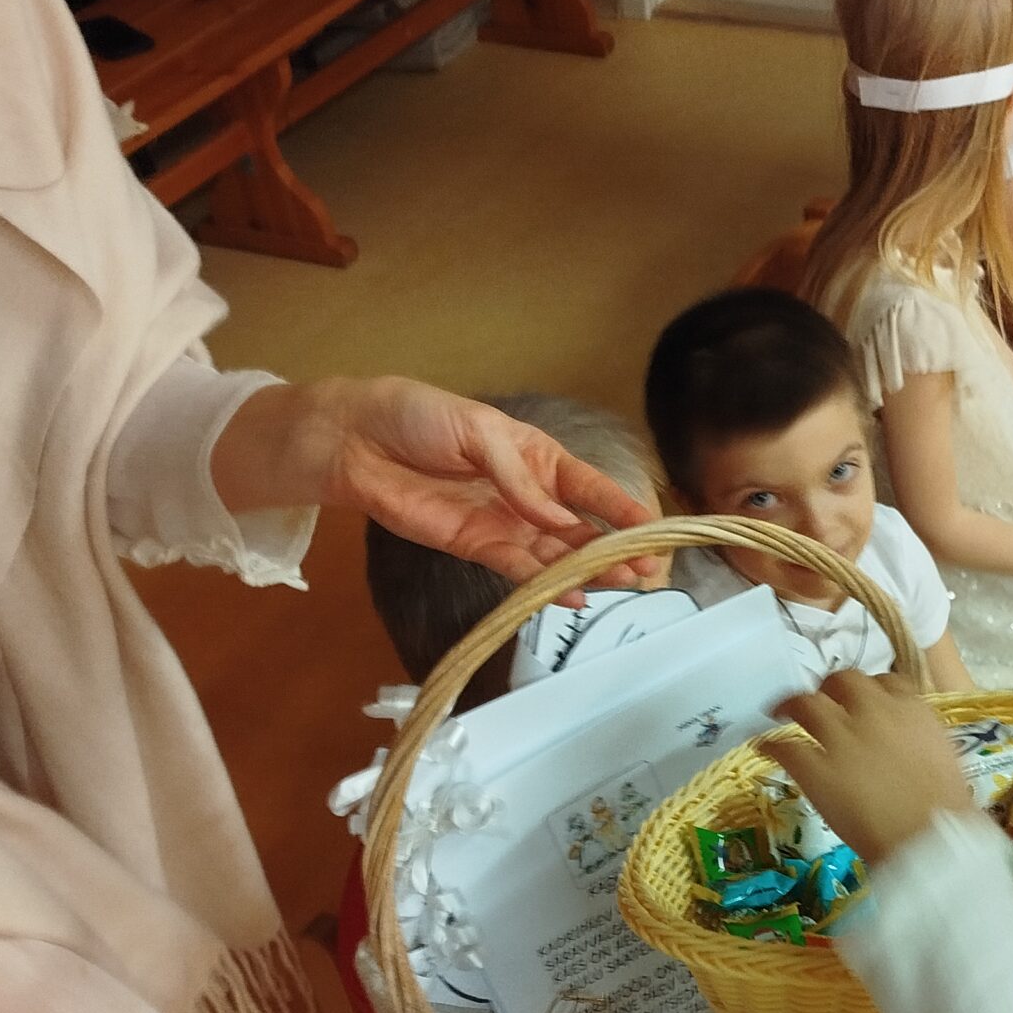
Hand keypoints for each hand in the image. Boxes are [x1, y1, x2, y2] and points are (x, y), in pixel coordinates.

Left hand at [213, 377, 660, 587]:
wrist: (357, 440)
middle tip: (647, 571)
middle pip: (580, 527)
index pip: (589, 486)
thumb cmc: (417, 416)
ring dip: (588, 571)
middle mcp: (528, 493)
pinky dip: (545, 585)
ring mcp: (503, 523)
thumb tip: (556, 519)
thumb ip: (519, 477)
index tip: (655, 527)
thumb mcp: (478, 431)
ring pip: (556, 554)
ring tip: (623, 587)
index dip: (622, 507)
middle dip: (614, 549)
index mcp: (536, 455)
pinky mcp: (474, 546)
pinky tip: (574, 596)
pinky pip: (518, 570)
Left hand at [761, 671, 974, 865]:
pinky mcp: (815, 770)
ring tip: (779, 712)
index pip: (886, 681)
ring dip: (790, 705)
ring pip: (806, 705)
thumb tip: (906, 742)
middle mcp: (874, 713)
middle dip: (829, 688)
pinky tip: (765, 748)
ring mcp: (841, 739)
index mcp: (911, 710)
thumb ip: (918, 739)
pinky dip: (772, 745)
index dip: (870, 688)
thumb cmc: (947, 810)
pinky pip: (786, 747)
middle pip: (843, 682)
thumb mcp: (942, 758)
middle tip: (821, 700)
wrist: (929, 840)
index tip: (863, 699)